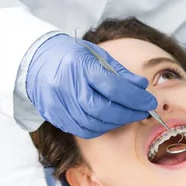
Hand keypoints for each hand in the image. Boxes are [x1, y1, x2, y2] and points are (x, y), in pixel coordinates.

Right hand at [26, 34, 156, 137]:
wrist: (35, 60)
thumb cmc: (71, 55)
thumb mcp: (98, 55)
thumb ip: (120, 73)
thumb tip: (142, 87)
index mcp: (80, 66)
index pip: (113, 87)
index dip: (135, 98)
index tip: (149, 102)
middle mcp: (68, 87)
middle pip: (104, 109)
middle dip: (129, 113)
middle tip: (143, 112)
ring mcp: (59, 104)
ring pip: (94, 123)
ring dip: (117, 122)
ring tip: (129, 115)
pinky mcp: (55, 117)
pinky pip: (82, 130)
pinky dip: (101, 128)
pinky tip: (110, 120)